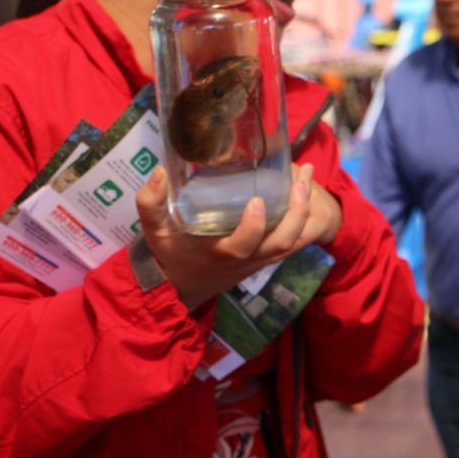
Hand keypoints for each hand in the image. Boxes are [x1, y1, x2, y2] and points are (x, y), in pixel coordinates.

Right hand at [136, 164, 339, 309]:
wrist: (181, 285)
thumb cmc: (170, 253)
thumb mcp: (154, 231)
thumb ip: (151, 203)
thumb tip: (160, 172)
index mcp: (221, 253)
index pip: (244, 246)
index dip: (253, 227)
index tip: (257, 200)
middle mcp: (247, 259)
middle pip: (282, 242)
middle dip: (297, 211)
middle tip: (301, 179)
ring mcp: (261, 259)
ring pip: (293, 242)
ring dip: (305, 211)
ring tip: (307, 178)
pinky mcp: (267, 256)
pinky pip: (294, 242)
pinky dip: (304, 219)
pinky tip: (305, 192)